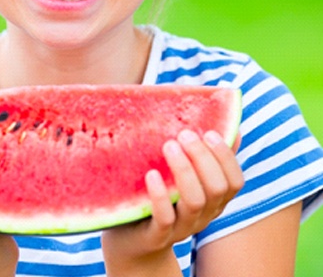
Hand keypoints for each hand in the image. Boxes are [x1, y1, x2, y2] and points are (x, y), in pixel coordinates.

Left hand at [101, 130, 243, 275]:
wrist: (131, 239)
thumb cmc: (159, 196)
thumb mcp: (183, 176)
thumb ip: (204, 156)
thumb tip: (232, 126)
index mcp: (213, 200)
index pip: (234, 181)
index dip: (226, 156)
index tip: (209, 132)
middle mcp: (203, 215)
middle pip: (217, 188)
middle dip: (203, 158)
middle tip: (183, 134)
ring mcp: (181, 227)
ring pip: (195, 201)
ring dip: (184, 170)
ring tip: (169, 145)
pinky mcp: (156, 235)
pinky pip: (165, 218)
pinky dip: (160, 195)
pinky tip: (152, 174)